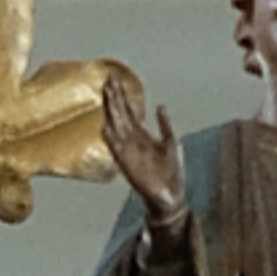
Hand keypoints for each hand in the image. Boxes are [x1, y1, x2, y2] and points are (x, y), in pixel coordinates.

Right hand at [102, 76, 184, 218]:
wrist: (170, 195)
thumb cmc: (170, 172)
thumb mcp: (170, 144)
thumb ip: (165, 125)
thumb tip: (160, 105)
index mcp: (143, 135)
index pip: (129, 111)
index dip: (123, 96)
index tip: (116, 80)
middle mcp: (132, 140)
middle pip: (120, 114)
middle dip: (115, 97)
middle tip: (108, 80)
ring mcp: (128, 150)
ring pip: (116, 126)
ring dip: (111, 112)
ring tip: (107, 96)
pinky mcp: (126, 163)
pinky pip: (116, 149)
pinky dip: (111, 138)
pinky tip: (105, 126)